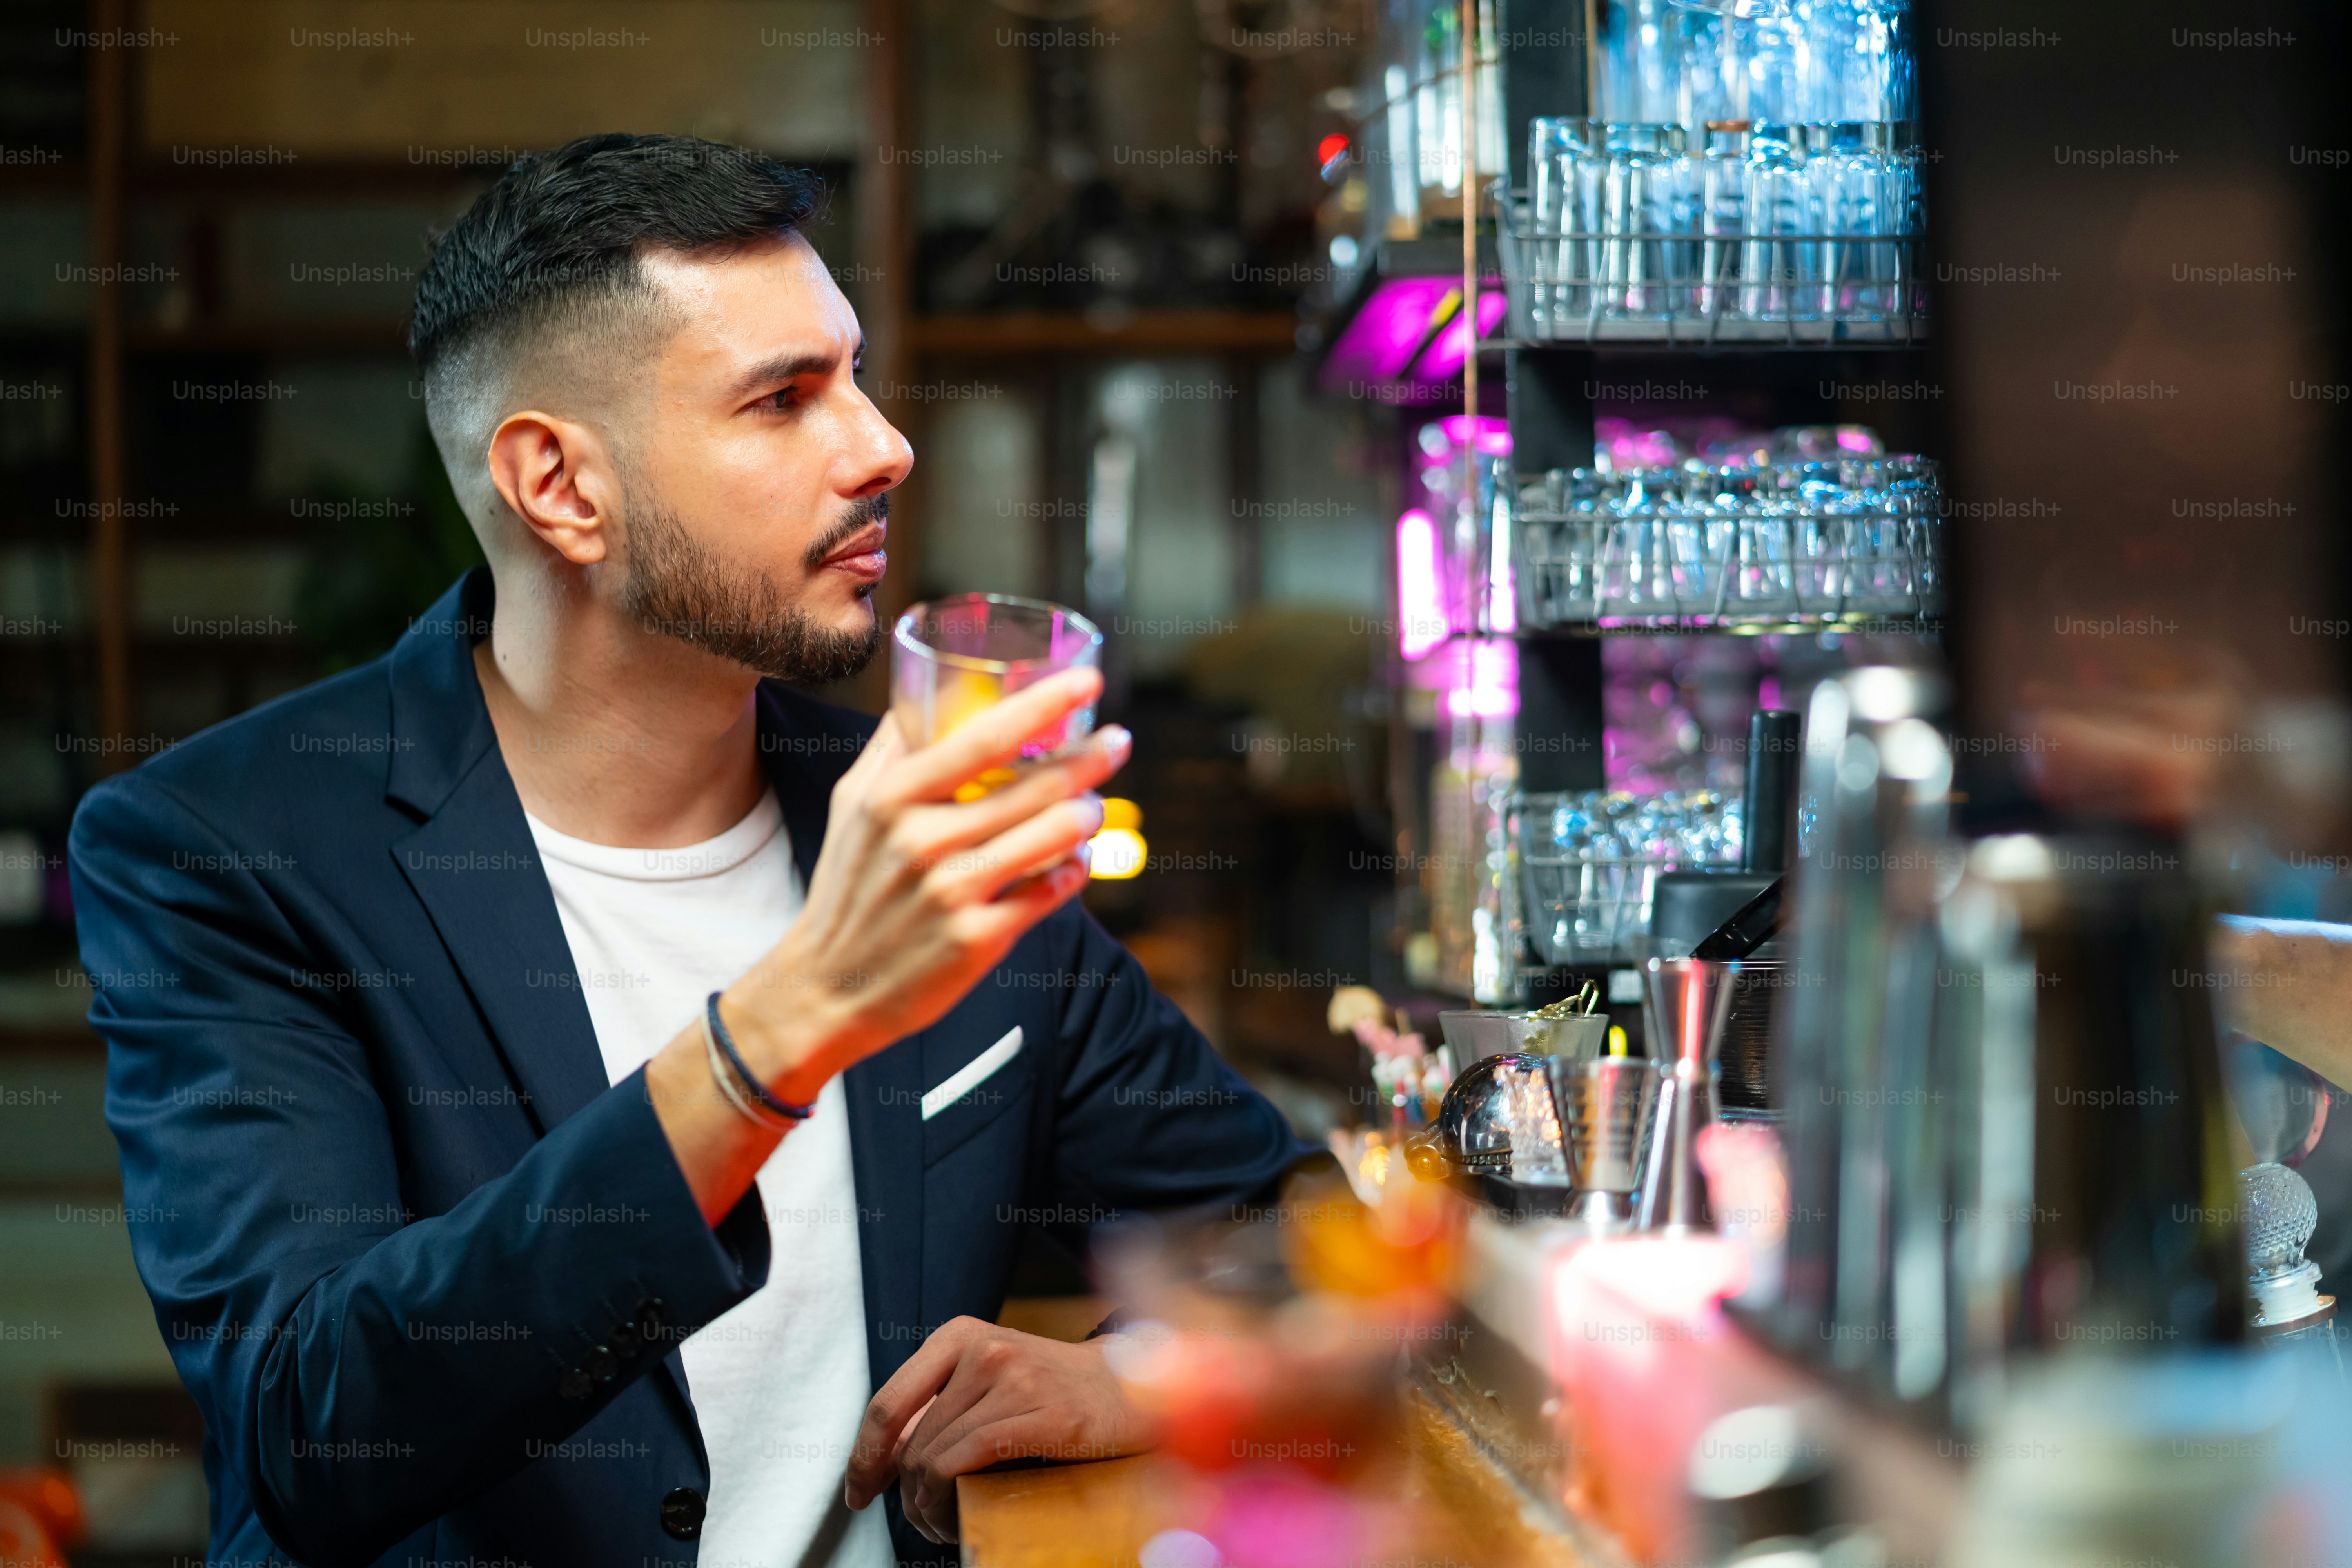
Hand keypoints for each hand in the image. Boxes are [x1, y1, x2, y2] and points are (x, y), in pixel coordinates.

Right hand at [732, 668, 1128, 1100]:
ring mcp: (953, 893)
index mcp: (893, 797)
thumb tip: (927, 688)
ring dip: (1087, 815)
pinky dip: (1073, 870)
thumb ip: (892, 746)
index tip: (1089, 681)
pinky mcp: (978, 941)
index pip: (985, 736)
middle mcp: (923, 841)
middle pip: (1036, 786)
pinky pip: (1051, 892)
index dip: (1045, 704)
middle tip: (1117, 742)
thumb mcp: (852, 805)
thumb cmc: (847, 885)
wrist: (826, 988)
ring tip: (1092, 806)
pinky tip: (1075, 860)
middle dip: (1091, 758)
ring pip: (1055, 837)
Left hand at [843, 1317, 1160, 1544]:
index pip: (889, 1402)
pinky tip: (956, 1517)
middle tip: (917, 1522)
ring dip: (928, 1505)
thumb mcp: (988, 1378)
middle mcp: (984, 1349)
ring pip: (937, 1456)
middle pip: (912, 1440)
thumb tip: (886, 1455)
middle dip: (903, 1493)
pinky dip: (951, 1498)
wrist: (1129, 1385)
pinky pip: (971, 1461)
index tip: (856, 1492)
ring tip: (941, 1523)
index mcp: (960, 1335)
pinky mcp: (1046, 1413)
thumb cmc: (1053, 1387)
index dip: (863, 1455)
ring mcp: (1016, 1378)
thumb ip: (939, 1405)